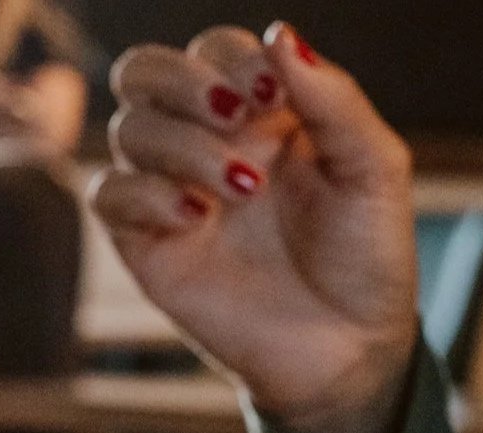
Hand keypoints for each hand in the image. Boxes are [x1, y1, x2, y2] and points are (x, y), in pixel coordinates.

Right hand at [90, 23, 419, 432]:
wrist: (350, 349)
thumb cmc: (366, 257)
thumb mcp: (373, 169)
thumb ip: (333, 99)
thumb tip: (281, 33)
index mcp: (262, 113)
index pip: (217, 50)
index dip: (233, 58)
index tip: (273, 96)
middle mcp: (207, 143)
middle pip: (145, 70)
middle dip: (183, 79)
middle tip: (234, 113)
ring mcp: (172, 192)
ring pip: (129, 128)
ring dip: (183, 145)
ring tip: (242, 188)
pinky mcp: (147, 245)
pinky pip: (108, 195)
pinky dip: (145, 194)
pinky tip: (196, 216)